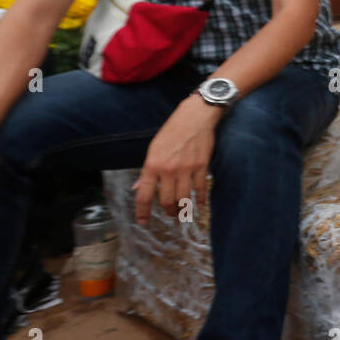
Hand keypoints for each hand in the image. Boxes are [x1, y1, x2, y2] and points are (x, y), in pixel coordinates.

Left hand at [132, 94, 220, 224]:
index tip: (143, 222)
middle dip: (168, 212)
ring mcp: (186, 169)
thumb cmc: (172, 131)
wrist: (194, 117)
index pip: (144, 195)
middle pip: (166, 201)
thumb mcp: (154, 148)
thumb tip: (138, 187)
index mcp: (152, 165)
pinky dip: (200, 201)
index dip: (142, 212)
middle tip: (170, 215)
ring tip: (182, 212)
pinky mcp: (201, 166)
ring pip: (183, 199)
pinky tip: (198, 206)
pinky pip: (200, 189)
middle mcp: (168, 169)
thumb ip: (146, 171)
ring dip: (182, 209)